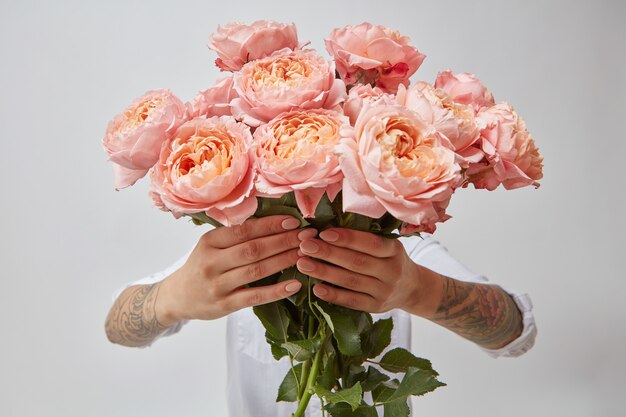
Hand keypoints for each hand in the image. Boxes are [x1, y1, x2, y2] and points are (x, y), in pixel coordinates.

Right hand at [156, 215, 317, 324]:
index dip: (271, 225)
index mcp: (210, 241)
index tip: (293, 221)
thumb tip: (274, 222)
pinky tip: (295, 284)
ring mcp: (218, 285)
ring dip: (284, 260)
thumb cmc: (201, 266)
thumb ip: (235, 237)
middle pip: (254, 248)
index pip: (245, 230)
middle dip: (284, 240)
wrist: (176, 297)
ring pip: (257, 270)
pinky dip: (276, 290)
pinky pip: (255, 297)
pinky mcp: (224, 305)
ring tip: (306, 254)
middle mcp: (212, 262)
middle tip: (308, 235)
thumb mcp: (211, 246)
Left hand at [296, 228, 423, 313]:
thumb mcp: (388, 245)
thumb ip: (366, 236)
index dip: (347, 238)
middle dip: (329, 253)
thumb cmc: (391, 259)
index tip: (323, 232)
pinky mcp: (376, 308)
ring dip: (325, 272)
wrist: (412, 288)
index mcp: (394, 251)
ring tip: (303, 263)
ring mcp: (384, 292)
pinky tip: (316, 288)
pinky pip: (352, 301)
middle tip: (305, 246)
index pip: (371, 243)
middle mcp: (392, 272)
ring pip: (351, 282)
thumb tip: (329, 223)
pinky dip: (333, 295)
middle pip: (357, 262)